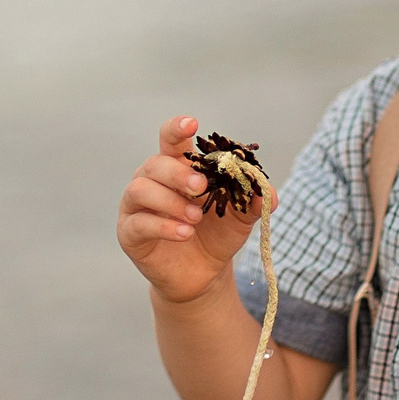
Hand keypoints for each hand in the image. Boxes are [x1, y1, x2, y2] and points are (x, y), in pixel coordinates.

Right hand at [117, 115, 274, 305]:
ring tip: (195, 218)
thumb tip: (269, 192)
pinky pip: (139, 223)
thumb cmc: (217, 235)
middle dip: (178, 172)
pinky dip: (163, 226)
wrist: (203, 274)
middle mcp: (152, 181)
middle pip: (155, 163)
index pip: (171, 140)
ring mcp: (136, 206)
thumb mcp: (241, 217)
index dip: (177, 128)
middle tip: (201, 186)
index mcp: (177, 168)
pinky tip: (185, 233)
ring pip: (140, 189)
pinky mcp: (129, 232)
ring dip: (170, 201)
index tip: (191, 125)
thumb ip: (253, 200)